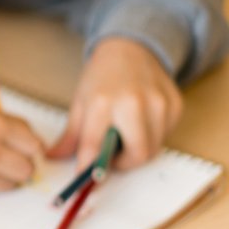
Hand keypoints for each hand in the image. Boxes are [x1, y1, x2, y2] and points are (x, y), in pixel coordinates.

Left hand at [48, 37, 182, 171]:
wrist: (130, 49)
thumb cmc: (102, 77)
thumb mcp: (80, 102)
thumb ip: (71, 135)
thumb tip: (53, 158)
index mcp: (103, 102)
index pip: (96, 147)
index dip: (90, 168)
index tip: (87, 180)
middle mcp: (134, 103)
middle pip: (137, 155)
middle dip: (123, 163)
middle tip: (111, 156)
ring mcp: (159, 104)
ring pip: (154, 149)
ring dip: (138, 151)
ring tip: (125, 134)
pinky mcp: (176, 104)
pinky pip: (166, 136)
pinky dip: (153, 137)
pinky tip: (141, 122)